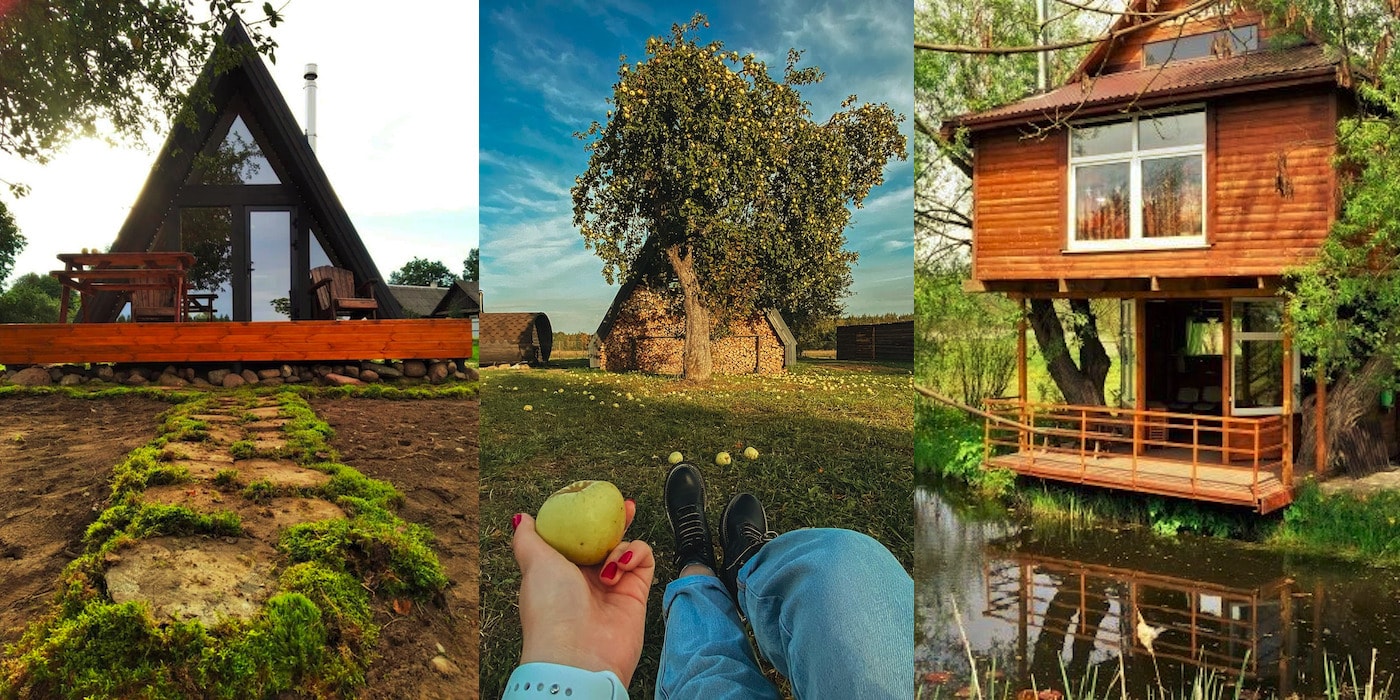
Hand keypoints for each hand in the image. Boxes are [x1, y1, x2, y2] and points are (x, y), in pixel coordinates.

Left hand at [511, 499, 653, 686]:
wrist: (579, 654)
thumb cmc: (550, 608)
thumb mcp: (533, 564)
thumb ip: (528, 538)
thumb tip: (520, 517)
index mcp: (559, 570)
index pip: (575, 537)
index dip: (585, 518)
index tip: (593, 499)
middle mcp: (586, 577)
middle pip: (603, 539)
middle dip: (614, 520)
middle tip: (624, 504)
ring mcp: (613, 584)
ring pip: (625, 546)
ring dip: (620, 543)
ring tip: (612, 558)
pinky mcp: (636, 592)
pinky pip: (643, 559)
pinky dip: (636, 553)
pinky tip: (622, 563)